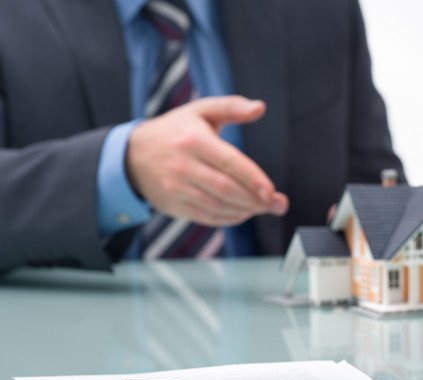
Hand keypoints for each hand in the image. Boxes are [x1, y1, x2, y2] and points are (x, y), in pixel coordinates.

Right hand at [126, 95, 288, 226]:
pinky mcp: (175, 205)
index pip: (229, 163)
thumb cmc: (176, 130)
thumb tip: (260, 107)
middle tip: (278, 205)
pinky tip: (244, 212)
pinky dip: (230, 218)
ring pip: (218, 206)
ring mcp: (177, 188)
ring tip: (265, 208)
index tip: (273, 192)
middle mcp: (183, 166)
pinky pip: (208, 217)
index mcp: (194, 141)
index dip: (253, 179)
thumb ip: (231, 107)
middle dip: (256, 200)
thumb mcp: (200, 111)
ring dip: (246, 211)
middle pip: (226, 189)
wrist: (132, 155)